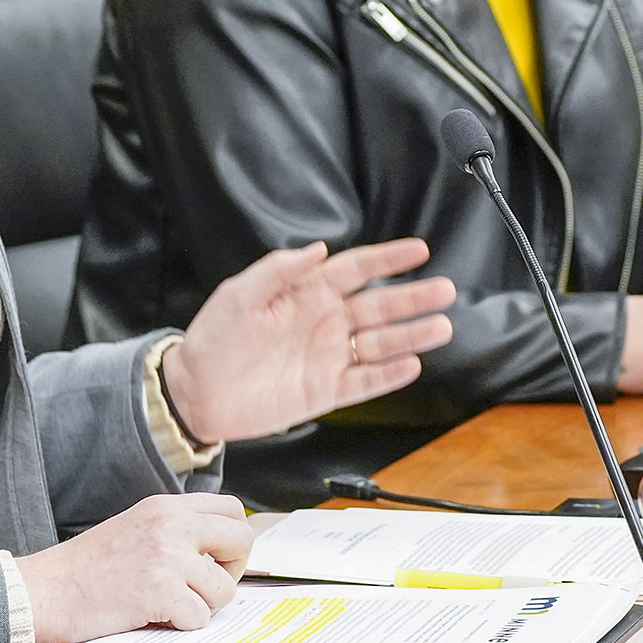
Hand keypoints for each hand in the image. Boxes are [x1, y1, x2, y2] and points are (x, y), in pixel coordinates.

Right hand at [14, 493, 253, 642]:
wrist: (45, 591)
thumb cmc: (86, 569)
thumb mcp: (136, 528)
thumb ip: (175, 531)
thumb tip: (220, 553)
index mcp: (166, 506)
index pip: (231, 510)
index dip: (232, 541)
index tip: (215, 562)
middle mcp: (171, 523)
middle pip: (241, 540)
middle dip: (232, 571)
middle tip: (205, 588)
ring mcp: (168, 556)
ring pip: (224, 589)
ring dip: (202, 605)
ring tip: (167, 605)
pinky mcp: (161, 591)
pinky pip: (200, 617)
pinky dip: (181, 626)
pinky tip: (153, 617)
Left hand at [159, 238, 455, 444]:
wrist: (196, 393)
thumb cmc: (213, 339)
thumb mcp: (238, 295)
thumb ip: (277, 271)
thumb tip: (317, 248)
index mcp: (305, 293)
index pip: (356, 269)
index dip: (388, 259)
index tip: (418, 250)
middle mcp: (324, 322)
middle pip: (379, 306)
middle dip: (413, 297)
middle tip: (446, 289)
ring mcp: (327, 357)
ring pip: (380, 343)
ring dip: (411, 335)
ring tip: (441, 326)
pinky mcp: (325, 392)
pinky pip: (365, 382)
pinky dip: (389, 375)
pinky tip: (412, 364)